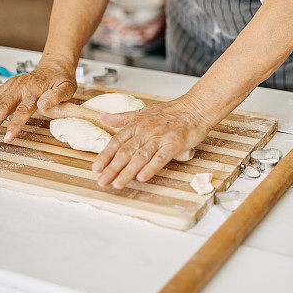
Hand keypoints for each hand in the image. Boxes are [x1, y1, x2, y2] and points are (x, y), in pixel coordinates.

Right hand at [0, 58, 76, 141]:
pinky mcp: (8, 85)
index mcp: (34, 90)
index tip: (7, 137)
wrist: (54, 66)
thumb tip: (44, 105)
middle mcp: (20, 88)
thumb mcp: (66, 88)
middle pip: (3, 107)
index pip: (23, 110)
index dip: (14, 124)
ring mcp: (12, 86)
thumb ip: (56, 97)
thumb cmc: (61, 79)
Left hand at [93, 97, 212, 187]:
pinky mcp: (175, 144)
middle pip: (125, 152)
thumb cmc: (170, 111)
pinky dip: (151, 167)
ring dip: (128, 171)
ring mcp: (160, 138)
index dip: (106, 155)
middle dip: (112, 168)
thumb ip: (122, 118)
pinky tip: (142, 177)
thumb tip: (102, 117)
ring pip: (140, 157)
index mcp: (136, 124)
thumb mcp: (143, 112)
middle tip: (102, 182)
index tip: (96, 168)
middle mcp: (146, 132)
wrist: (195, 108)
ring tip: (118, 184)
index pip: (117, 141)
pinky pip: (161, 157)